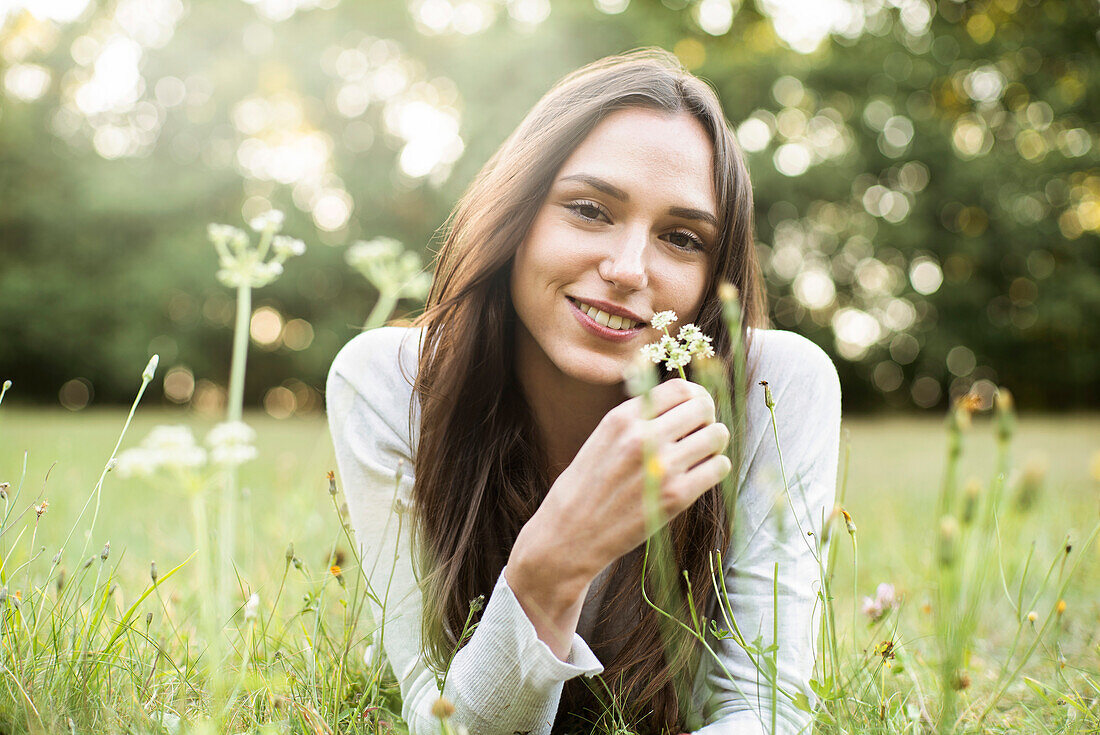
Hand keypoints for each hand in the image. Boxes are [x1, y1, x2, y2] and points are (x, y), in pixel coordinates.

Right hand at [514, 378, 731, 585]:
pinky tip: (699, 475)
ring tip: (699, 455)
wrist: (570, 534)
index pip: (678, 387)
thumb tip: (682, 399)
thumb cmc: (587, 486)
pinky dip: (715, 468)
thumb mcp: (603, 437)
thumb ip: (638, 418)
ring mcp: (662, 467)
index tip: (694, 408)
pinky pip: (719, 467)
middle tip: (698, 433)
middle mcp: (642, 437)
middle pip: (702, 408)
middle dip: (706, 418)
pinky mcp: (675, 497)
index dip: (693, 395)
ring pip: (717, 435)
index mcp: (622, 418)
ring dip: (713, 443)